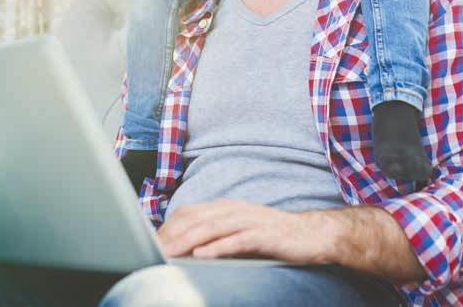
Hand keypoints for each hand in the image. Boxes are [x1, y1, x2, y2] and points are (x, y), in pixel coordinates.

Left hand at [157, 200, 332, 262]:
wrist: (312, 234)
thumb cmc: (273, 235)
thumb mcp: (241, 231)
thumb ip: (218, 234)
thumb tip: (189, 248)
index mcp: (227, 207)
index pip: (190, 213)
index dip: (169, 227)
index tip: (151, 243)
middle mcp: (235, 209)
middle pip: (197, 218)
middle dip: (173, 234)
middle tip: (152, 250)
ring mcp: (250, 220)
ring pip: (213, 227)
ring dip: (189, 240)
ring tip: (170, 252)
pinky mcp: (264, 234)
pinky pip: (237, 240)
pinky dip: (218, 246)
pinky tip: (203, 255)